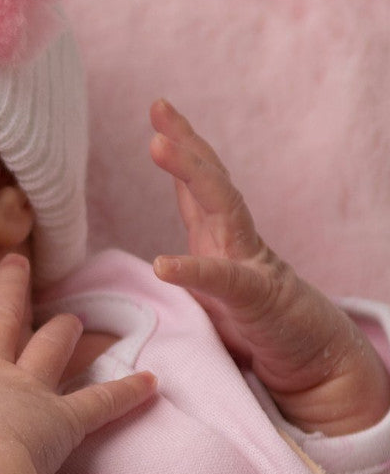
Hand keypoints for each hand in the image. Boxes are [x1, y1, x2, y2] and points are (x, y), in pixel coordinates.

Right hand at [0, 255, 156, 473]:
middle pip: (0, 315)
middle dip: (9, 286)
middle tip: (18, 261)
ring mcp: (28, 389)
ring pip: (49, 347)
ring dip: (63, 331)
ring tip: (74, 318)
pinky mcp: (62, 419)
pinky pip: (100, 402)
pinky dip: (127, 392)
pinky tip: (152, 382)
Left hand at [149, 99, 389, 434]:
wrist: (316, 368)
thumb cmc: (259, 330)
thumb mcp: (215, 292)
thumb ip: (193, 269)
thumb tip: (157, 259)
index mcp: (221, 239)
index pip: (197, 184)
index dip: (179, 146)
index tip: (159, 109)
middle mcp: (235, 241)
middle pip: (210, 180)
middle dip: (185, 141)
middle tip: (159, 106)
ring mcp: (250, 264)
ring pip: (221, 207)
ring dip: (190, 172)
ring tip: (158, 144)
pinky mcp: (257, 300)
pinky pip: (222, 281)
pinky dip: (193, 271)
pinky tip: (163, 265)